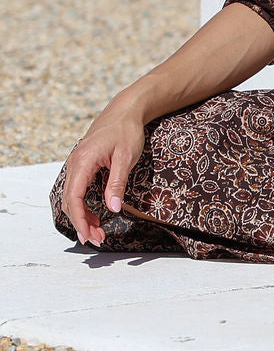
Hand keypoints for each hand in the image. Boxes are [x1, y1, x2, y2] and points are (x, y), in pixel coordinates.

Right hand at [61, 102, 145, 245]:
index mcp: (83, 161)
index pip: (74, 197)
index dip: (79, 220)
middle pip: (70, 201)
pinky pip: (77, 189)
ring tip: (98, 231)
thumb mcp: (126, 157)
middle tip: (98, 239)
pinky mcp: (82, 164)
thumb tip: (113, 210)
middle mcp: (75, 163)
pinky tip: (96, 215)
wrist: (126, 110)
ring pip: (72, 197)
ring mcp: (76, 163)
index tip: (89, 236)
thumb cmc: (127, 130)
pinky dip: (83, 205)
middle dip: (81, 223)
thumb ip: (117, 183)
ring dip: (82, 216)